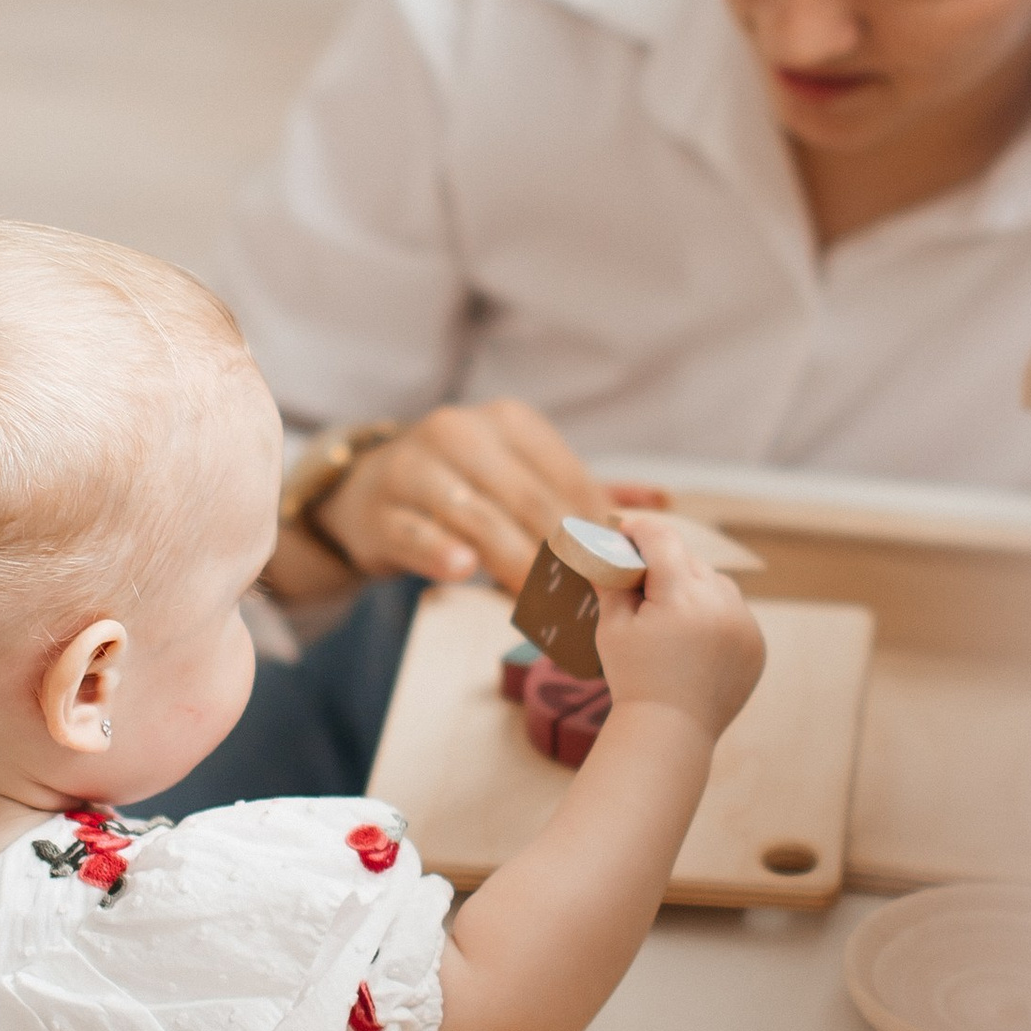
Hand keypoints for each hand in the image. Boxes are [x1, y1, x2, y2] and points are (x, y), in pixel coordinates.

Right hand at [318, 399, 604, 592]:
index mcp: (509, 422)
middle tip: (593, 605)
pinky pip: (416, 532)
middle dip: (566, 558)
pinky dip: (441, 552)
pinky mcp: (379, 508)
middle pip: (528, 502)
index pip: (568, 481)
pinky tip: (463, 571)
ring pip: (478, 520)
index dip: (599, 534)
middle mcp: (461, 432)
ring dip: (516, 566)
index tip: (621, 578)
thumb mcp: (522, 475)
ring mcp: (415, 467)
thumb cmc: (464, 485)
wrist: (370, 491)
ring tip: (548, 608)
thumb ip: (586, 491)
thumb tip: (660, 503)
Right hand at [589, 513, 764, 739]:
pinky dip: (715, 614)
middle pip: (689, 560)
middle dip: (664, 561)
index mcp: (680, 596)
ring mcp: (743, 624)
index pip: (661, 539)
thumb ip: (611, 581)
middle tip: (640, 572)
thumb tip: (601, 547)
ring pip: (716, 583)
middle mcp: (719, 604)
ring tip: (670, 608)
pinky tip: (694, 632)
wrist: (670, 732)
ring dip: (694, 586)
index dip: (640, 530)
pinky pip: (734, 612)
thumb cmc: (634, 679)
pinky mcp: (755, 644)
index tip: (624, 531)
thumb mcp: (613, 627)